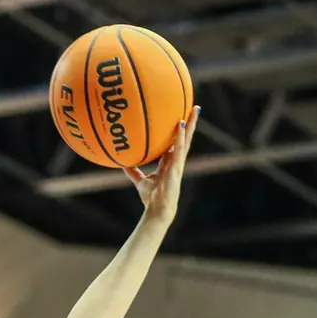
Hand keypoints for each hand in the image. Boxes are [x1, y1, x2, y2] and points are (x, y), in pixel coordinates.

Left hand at [124, 106, 199, 225]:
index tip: (180, 117)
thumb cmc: (151, 198)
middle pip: (184, 138)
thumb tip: (121, 162)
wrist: (157, 210)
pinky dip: (180, 137)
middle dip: (190, 123)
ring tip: (195, 109)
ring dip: (191, 124)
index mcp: (169, 162)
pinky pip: (179, 149)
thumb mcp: (140, 181)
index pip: (175, 143)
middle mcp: (176, 160)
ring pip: (186, 140)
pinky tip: (181, 125)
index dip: (178, 131)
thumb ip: (132, 170)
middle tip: (195, 107)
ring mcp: (178, 164)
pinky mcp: (177, 168)